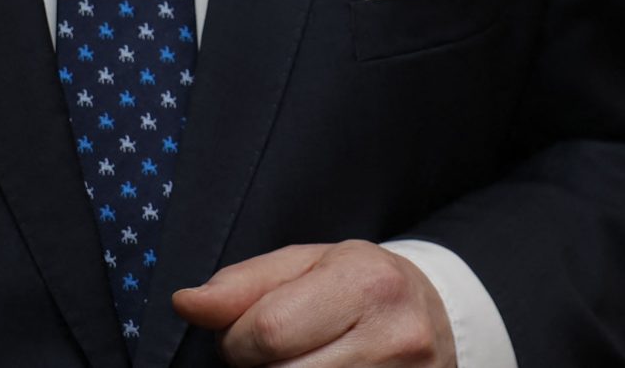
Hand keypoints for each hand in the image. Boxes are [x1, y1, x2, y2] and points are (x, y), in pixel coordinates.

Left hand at [173, 240, 457, 366]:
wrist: (438, 322)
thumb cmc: (362, 288)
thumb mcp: (308, 266)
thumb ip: (244, 284)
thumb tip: (186, 303)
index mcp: (366, 283)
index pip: (266, 333)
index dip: (235, 343)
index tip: (242, 336)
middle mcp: (393, 338)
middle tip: (270, 356)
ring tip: (297, 365)